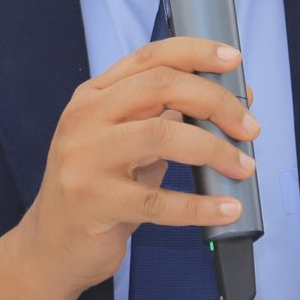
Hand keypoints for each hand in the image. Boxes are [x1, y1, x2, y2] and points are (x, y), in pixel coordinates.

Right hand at [0, 36, 260, 299]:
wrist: (50, 246)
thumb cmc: (99, 189)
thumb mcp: (125, 142)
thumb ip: (166, 116)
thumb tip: (233, 100)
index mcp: (94, 96)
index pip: (150, 58)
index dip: (196, 53)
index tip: (233, 60)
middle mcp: (86, 119)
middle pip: (161, 87)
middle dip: (216, 102)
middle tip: (249, 127)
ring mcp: (85, 159)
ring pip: (162, 135)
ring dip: (214, 149)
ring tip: (243, 167)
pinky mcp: (94, 202)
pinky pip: (158, 200)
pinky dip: (199, 205)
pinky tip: (225, 208)